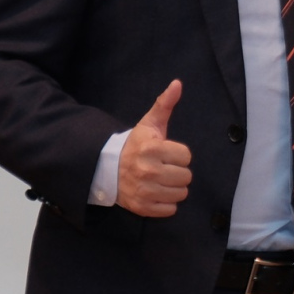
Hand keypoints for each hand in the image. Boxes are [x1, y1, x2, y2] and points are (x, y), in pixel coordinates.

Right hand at [116, 80, 192, 216]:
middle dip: (178, 171)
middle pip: (186, 176)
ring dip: (174, 187)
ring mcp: (145, 191)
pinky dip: (166, 203)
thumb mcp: (149, 123)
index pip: (186, 156)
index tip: (166, 153)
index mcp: (152, 149)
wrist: (107, 169)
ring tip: (161, 180)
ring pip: (181, 194)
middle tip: (164, 167)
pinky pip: (170, 209)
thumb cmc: (135, 145)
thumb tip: (178, 84)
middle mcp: (149, 171)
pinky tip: (157, 192)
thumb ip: (165, 104)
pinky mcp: (142, 207)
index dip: (179, 154)